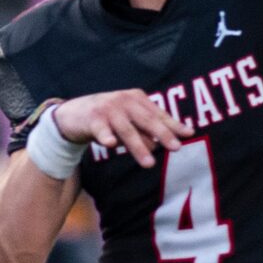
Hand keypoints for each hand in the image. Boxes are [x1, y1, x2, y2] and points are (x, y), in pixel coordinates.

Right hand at [52, 89, 186, 168]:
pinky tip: (109, 144)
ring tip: (149, 163)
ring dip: (138, 146)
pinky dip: (106, 136)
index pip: (158, 114)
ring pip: (127, 130)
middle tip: (176, 147)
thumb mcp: (129, 119)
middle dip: (162, 134)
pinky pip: (101, 130)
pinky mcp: (92, 119)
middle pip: (147, 120)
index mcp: (136, 99)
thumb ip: (146, 129)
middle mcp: (124, 101)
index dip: (173, 124)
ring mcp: (108, 109)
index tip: (188, 134)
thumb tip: (165, 143)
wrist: (74, 113)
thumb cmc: (108, 118)